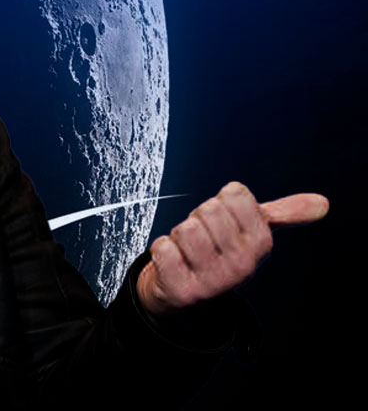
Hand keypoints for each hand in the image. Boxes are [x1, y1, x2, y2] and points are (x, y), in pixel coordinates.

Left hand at [136, 182, 327, 316]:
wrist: (183, 291)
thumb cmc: (217, 251)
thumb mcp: (252, 232)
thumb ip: (284, 214)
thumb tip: (323, 203)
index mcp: (261, 244)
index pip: (235, 193)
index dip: (221, 201)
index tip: (222, 221)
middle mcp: (242, 265)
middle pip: (208, 209)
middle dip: (197, 218)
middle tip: (202, 238)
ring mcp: (213, 280)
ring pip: (186, 228)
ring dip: (178, 235)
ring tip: (187, 251)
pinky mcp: (183, 290)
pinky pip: (163, 247)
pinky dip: (161, 250)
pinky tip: (172, 263)